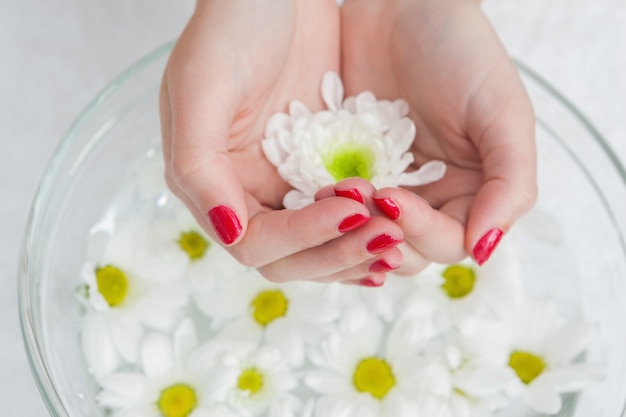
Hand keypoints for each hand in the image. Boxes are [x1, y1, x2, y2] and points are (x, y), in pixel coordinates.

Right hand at [160, 0, 402, 283]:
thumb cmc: (231, 29)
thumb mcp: (201, 88)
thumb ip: (199, 165)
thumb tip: (228, 233)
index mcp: (213, 184)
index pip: (255, 243)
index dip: (301, 237)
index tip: (349, 208)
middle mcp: (247, 194)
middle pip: (291, 257)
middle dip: (338, 252)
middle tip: (386, 236)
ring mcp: (286, 184)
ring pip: (321, 244)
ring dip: (358, 247)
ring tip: (399, 237)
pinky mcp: (319, 169)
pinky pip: (345, 213)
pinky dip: (368, 226)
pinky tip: (400, 227)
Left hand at [340, 0, 536, 271]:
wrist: (402, 6)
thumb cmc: (461, 52)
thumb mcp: (502, 112)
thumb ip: (510, 183)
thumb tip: (485, 249)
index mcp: (469, 193)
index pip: (448, 242)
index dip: (421, 232)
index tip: (392, 198)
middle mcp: (427, 197)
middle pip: (404, 248)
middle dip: (378, 231)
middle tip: (354, 195)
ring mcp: (383, 185)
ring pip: (363, 234)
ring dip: (347, 224)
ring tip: (329, 189)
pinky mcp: (344, 170)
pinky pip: (332, 205)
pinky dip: (323, 206)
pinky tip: (311, 189)